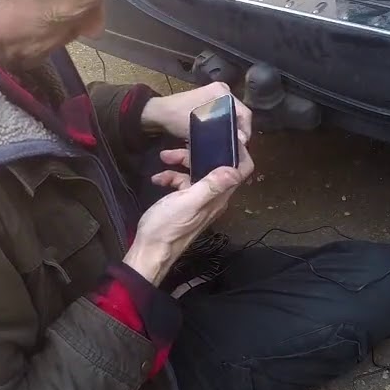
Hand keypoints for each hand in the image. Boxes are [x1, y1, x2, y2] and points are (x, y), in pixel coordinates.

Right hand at [122, 142, 254, 285]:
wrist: (149, 252)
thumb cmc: (167, 227)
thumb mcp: (188, 201)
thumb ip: (211, 185)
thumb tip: (235, 169)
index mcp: (218, 197)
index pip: (241, 172)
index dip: (240, 153)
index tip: (226, 137)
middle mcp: (213, 199)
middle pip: (216, 168)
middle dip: (201, 153)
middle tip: (184, 144)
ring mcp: (199, 201)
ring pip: (197, 174)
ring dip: (182, 163)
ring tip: (164, 158)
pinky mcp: (185, 204)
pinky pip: (183, 184)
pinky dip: (172, 177)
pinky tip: (158, 178)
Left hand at [140, 82, 253, 143]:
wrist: (158, 113)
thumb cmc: (177, 118)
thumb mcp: (202, 128)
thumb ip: (224, 132)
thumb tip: (244, 140)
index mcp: (222, 92)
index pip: (244, 112)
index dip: (246, 129)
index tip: (243, 144)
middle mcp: (223, 90)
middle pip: (239, 113)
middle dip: (238, 130)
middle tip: (236, 146)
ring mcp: (216, 95)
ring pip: (232, 115)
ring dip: (231, 128)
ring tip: (229, 144)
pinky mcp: (210, 101)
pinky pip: (223, 114)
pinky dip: (223, 125)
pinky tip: (220, 136)